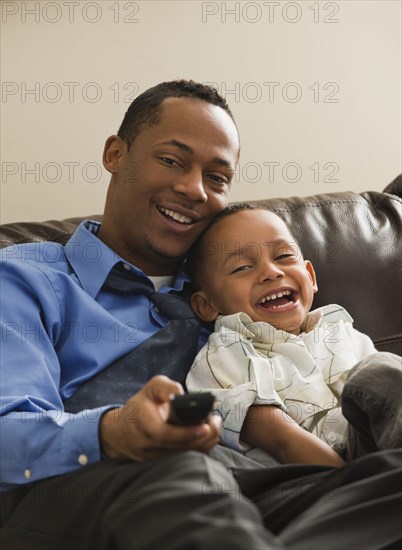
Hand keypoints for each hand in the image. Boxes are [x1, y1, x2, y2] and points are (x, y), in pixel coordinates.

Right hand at [100, 375, 221, 460]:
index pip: (164, 434)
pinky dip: (199, 449)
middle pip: (179, 448)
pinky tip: (206, 436)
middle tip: (215, 422)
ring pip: (184, 456)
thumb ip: (166, 387)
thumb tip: (182, 394)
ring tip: (214, 426)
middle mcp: (146, 444)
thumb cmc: (141, 406)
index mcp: (141, 422)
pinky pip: (183, 460)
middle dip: (203, 437)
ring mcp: (153, 458)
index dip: (186, 433)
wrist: (122, 432)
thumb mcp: (151, 389)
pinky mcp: (160, 465)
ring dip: (204, 443)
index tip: (205, 425)